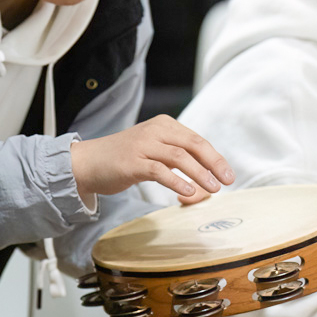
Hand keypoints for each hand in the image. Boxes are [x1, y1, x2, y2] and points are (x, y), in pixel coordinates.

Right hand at [69, 115, 234, 206]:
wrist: (88, 162)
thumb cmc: (124, 159)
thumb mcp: (154, 151)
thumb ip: (178, 159)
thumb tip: (207, 179)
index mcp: (164, 125)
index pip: (197, 140)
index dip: (215, 158)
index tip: (228, 175)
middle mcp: (155, 131)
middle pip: (193, 144)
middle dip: (213, 163)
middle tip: (227, 181)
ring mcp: (143, 145)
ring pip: (179, 156)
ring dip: (199, 174)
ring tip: (212, 189)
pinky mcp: (132, 162)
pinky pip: (160, 170)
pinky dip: (177, 181)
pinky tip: (188, 192)